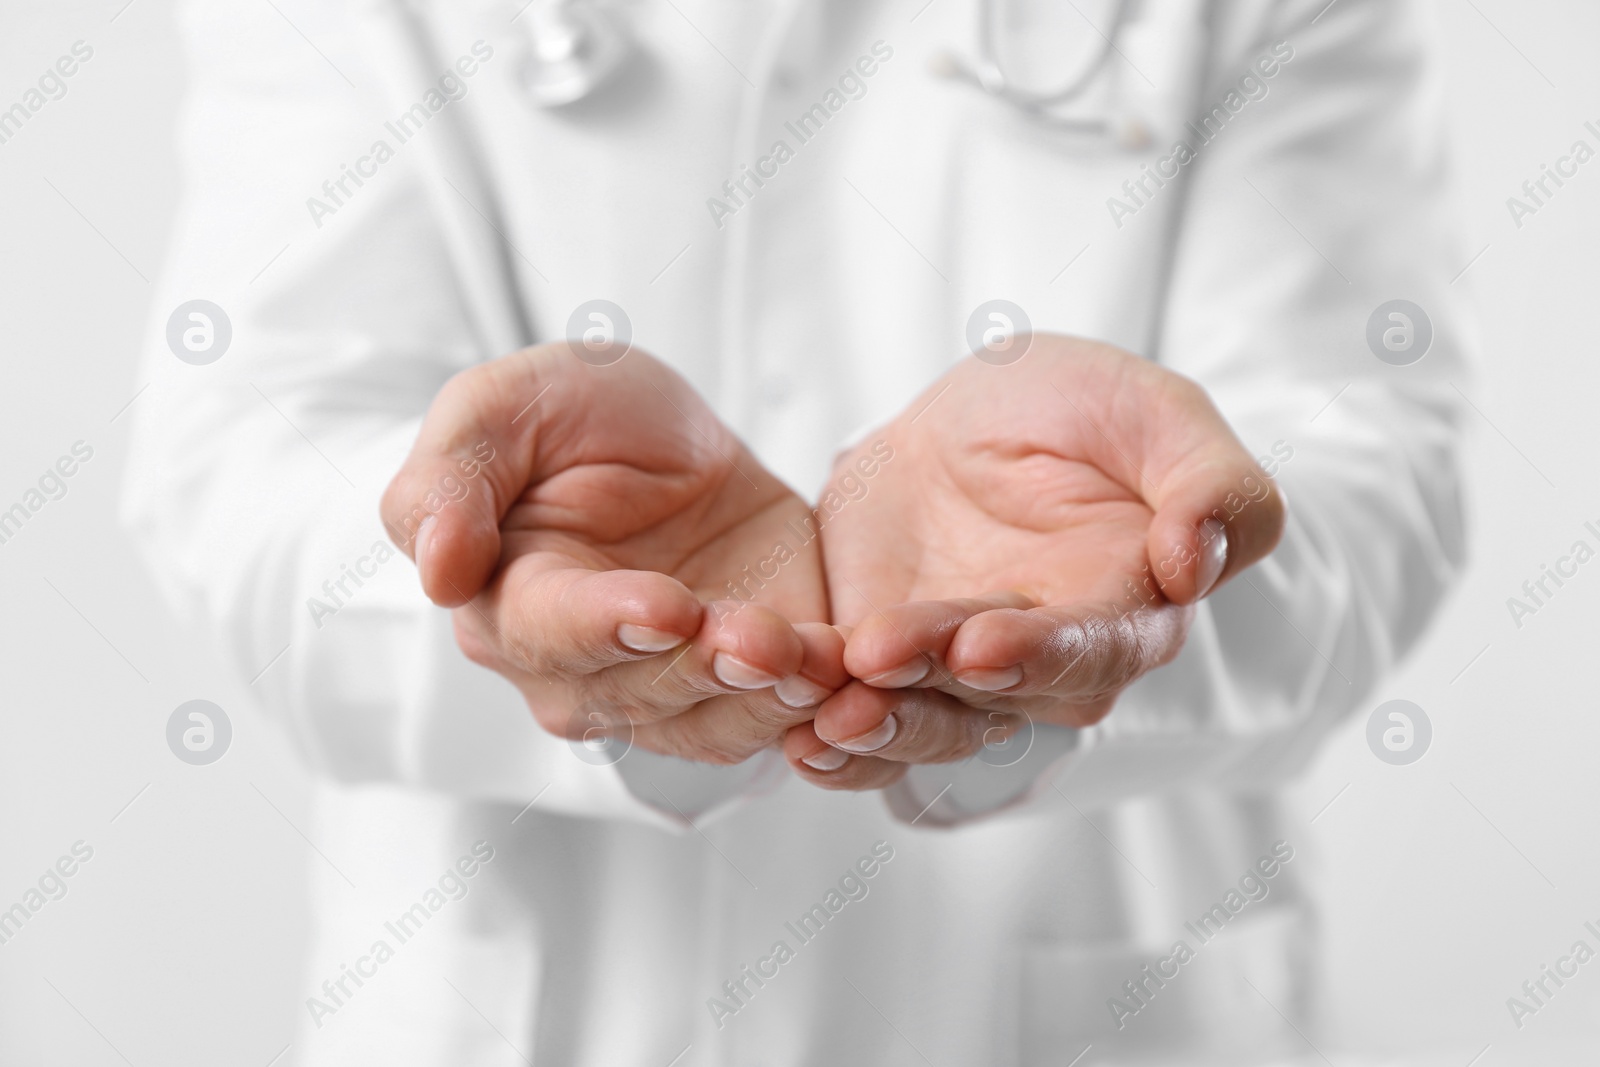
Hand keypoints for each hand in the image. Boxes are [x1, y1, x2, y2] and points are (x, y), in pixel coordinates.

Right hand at [380, 344, 844, 765]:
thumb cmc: (571, 419)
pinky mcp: (750, 685)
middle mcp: (582, 670)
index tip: (665, 606)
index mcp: (509, 603)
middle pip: (637, 694)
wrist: (671, 439)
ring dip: (765, 698)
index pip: (548, 633)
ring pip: (712, 722)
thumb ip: (451, 478)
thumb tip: (434, 568)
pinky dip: (818, 707)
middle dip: (702, 668)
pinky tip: (852, 675)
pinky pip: (781, 719)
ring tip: (814, 658)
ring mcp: (670, 687)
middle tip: (759, 638)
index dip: (606, 626)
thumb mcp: (502, 407)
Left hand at [783, 334, 1285, 788]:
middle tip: (880, 656)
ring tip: (823, 716)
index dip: (1043, 653)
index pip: (1095, 651)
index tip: (985, 644)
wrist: (982, 415)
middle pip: (997, 701)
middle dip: (936, 689)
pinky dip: (825, 729)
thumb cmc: (1086, 411)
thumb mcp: (1157, 412)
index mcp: (1126, 609)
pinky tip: (787, 732)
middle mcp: (1045, 661)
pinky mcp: (883, 663)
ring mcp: (959, 672)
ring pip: (924, 723)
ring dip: (876, 727)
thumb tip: (1197, 566)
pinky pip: (858, 711)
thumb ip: (1210, 484)